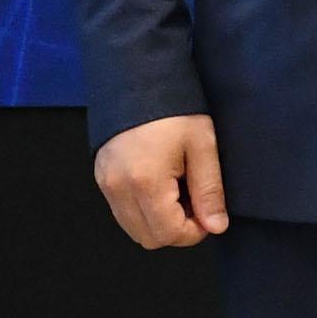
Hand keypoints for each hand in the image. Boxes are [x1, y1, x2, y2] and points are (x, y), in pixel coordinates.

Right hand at [92, 113, 230, 249]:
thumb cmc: (176, 110)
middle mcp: (117, 188)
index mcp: (144, 182)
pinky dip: (144, 209)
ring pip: (133, 228)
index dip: (194, 232)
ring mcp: (104, 184)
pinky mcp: (100, 178)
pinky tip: (161, 185)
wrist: (138, 79)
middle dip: (176, 229)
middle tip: (194, 201)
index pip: (168, 234)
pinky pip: (122, 211)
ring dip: (159, 221)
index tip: (208, 212)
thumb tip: (216, 227)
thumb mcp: (203, 147)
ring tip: (178, 190)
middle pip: (148, 238)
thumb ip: (209, 191)